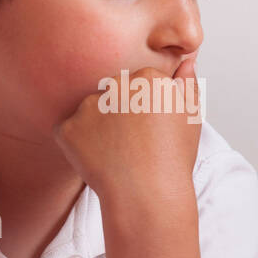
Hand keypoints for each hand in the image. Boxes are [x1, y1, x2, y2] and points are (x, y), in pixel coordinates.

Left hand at [55, 58, 201, 206]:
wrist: (148, 196)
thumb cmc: (173, 159)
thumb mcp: (190, 118)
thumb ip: (187, 85)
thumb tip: (186, 61)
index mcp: (148, 78)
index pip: (141, 83)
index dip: (147, 108)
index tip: (154, 128)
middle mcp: (115, 85)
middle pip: (114, 93)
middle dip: (121, 112)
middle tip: (135, 142)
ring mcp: (88, 106)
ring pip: (91, 111)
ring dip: (100, 127)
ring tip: (119, 153)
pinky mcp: (67, 127)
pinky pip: (71, 131)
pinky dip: (81, 145)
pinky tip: (102, 160)